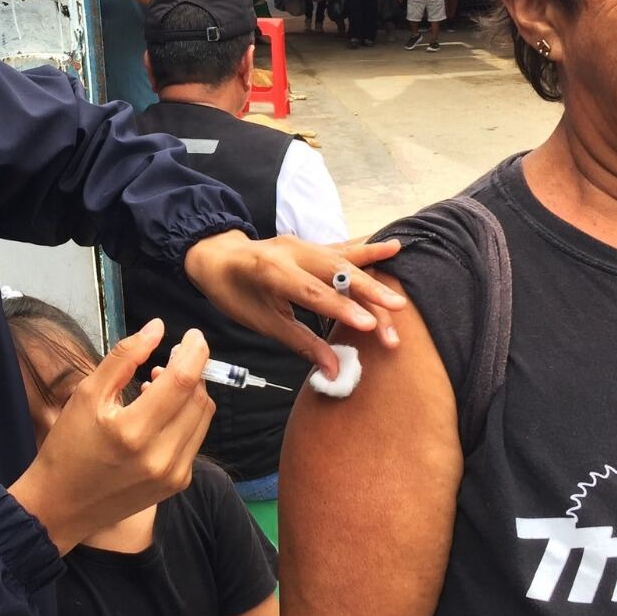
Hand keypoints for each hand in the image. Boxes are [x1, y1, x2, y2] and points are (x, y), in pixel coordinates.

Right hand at [10, 322, 212, 554]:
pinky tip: (160, 413)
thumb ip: (124, 357)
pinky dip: (185, 417)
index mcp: (133, 431)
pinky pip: (195, 438)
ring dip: (190, 393)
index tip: (192, 335)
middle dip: (191, 370)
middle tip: (168, 359)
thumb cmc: (67, 447)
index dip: (194, 351)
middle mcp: (160, 455)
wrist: (60, 507)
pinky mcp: (177, 484)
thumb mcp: (86, 394)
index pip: (183, 380)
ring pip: (203, 417)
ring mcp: (173, 473)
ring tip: (160, 384)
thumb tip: (157, 328)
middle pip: (198, 397)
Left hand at [183, 232, 403, 377]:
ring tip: (399, 296)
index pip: (313, 292)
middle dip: (369, 296)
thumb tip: (334, 371)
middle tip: (396, 316)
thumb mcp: (260, 322)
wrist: (217, 256)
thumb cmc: (233, 292)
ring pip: (345, 262)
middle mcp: (292, 251)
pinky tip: (393, 247)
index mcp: (271, 270)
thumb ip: (301, 343)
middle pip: (337, 274)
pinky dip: (368, 250)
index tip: (371, 327)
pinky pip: (343, 248)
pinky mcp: (312, 244)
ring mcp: (304, 244)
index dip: (343, 310)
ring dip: (375, 280)